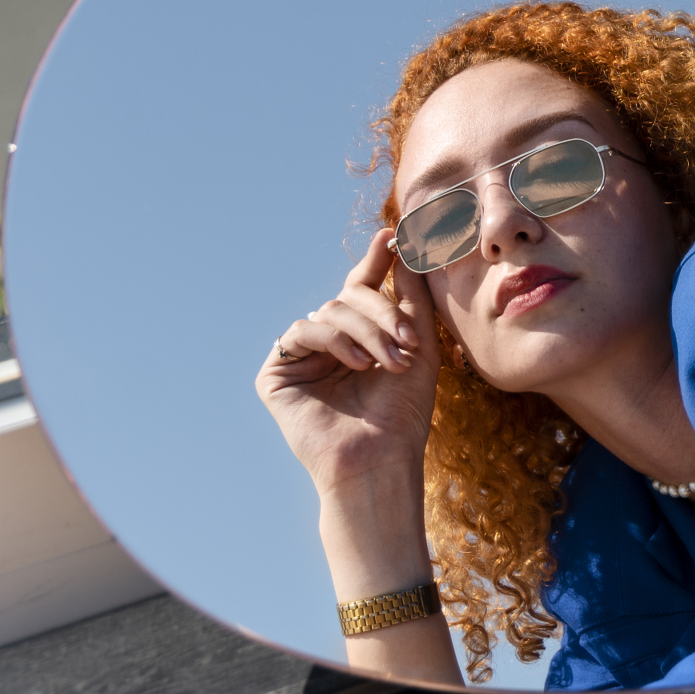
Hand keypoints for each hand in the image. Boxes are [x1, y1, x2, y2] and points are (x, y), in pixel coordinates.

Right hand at [256, 228, 442, 498]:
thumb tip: (404, 243)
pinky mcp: (276, 374)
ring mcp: (301, 358)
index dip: (376, 262)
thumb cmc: (404, 410)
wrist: (381, 456)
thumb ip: (409, 294)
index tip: (392, 236)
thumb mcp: (418, 343)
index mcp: (358, 338)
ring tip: (389, 361)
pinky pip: (302, 330)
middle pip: (349, 297)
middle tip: (406, 340)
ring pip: (329, 309)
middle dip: (382, 312)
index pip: (362, 289)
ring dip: (365, 330)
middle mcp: (327, 345)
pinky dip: (333, 340)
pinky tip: (355, 365)